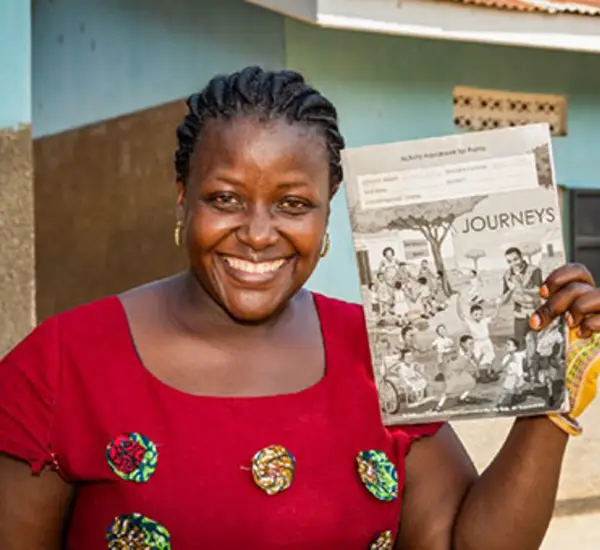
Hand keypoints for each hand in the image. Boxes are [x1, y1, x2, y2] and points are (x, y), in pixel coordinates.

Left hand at [530, 263, 599, 435]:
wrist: (556, 399)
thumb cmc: (545, 367)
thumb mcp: (538, 336)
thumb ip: (538, 316)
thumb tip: (508, 302)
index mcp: (572, 302)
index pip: (576, 272)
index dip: (560, 275)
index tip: (542, 292)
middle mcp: (588, 308)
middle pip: (583, 282)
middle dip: (561, 297)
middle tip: (547, 316)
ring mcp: (598, 320)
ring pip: (598, 295)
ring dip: (578, 307)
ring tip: (568, 325)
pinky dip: (595, 322)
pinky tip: (584, 333)